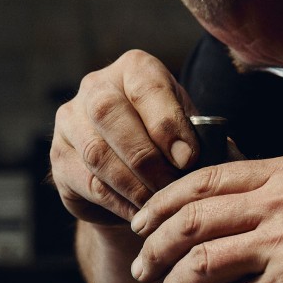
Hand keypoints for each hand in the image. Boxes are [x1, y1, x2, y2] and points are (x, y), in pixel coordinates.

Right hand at [49, 50, 200, 224]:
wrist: (134, 176)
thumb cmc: (171, 147)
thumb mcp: (192, 133)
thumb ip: (204, 140)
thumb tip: (221, 158)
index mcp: (134, 69)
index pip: (144, 85)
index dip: (166, 123)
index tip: (187, 159)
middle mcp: (96, 86)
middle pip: (109, 115)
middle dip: (146, 158)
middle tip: (172, 187)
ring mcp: (70, 122)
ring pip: (97, 154)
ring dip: (133, 185)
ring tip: (159, 204)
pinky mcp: (60, 159)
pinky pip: (89, 184)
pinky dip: (119, 203)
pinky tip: (141, 214)